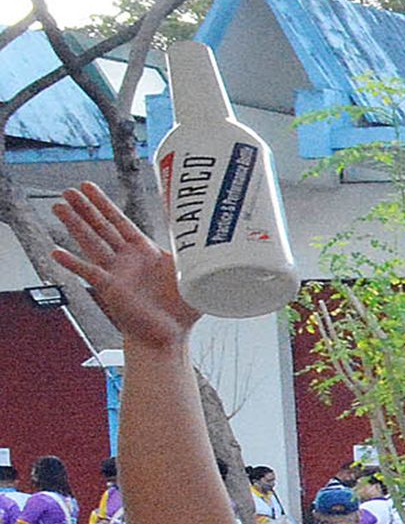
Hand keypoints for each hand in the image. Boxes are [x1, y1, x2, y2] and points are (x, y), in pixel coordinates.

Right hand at [49, 183, 202, 352]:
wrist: (170, 336)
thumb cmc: (181, 310)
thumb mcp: (196, 275)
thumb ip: (203, 256)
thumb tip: (229, 239)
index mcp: (145, 252)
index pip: (120, 222)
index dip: (104, 204)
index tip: (89, 187)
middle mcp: (126, 260)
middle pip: (101, 227)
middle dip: (85, 208)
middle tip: (69, 190)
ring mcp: (115, 273)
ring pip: (91, 243)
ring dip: (74, 225)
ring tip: (58, 206)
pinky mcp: (110, 289)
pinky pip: (89, 272)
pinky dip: (72, 263)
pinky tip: (56, 252)